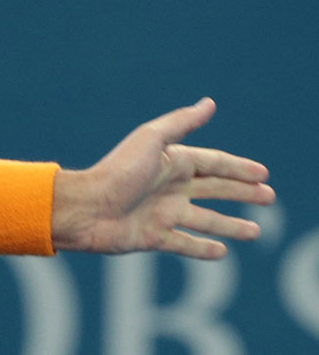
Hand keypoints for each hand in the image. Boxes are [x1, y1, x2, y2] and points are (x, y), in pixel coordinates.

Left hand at [52, 98, 273, 258]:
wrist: (84, 209)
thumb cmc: (116, 172)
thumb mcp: (150, 141)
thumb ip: (180, 124)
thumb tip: (210, 103)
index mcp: (172, 163)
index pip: (214, 164)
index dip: (239, 168)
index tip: (264, 174)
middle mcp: (169, 188)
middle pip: (215, 190)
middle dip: (242, 193)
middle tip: (269, 198)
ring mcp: (162, 214)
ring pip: (206, 220)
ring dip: (230, 226)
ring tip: (255, 232)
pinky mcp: (152, 238)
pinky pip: (183, 244)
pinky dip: (202, 249)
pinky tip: (222, 252)